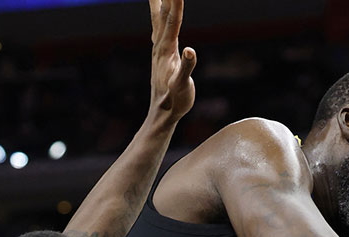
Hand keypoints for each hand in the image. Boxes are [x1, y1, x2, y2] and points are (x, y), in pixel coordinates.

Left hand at [148, 0, 195, 119]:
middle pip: (163, 15)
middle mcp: (160, 46)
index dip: (175, 2)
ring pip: (158, 20)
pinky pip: (159, 30)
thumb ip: (186, 68)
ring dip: (158, 3)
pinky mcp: (161, 56)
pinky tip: (160, 15)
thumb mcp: (181, 86)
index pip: (172, 20)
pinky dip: (159, 17)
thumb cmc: (174, 101)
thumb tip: (190, 51)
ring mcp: (159, 50)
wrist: (162, 113)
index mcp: (167, 50)